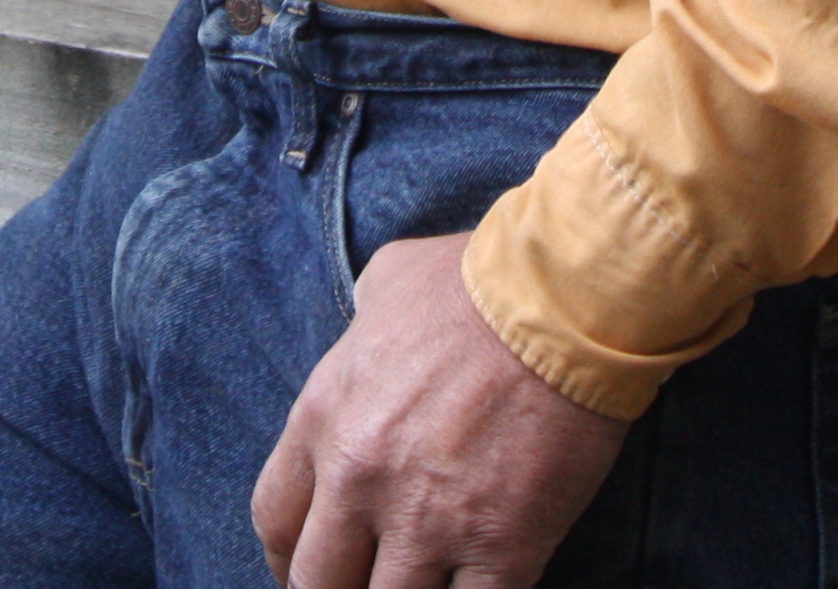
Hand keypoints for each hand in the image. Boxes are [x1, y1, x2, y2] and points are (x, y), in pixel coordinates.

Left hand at [253, 233, 627, 588]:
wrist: (562, 297)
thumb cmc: (477, 279)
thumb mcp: (387, 281)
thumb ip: (363, 317)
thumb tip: (368, 320)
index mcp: (324, 418)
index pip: (275, 518)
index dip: (288, 557)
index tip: (309, 566)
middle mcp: (359, 479)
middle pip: (316, 583)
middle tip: (363, 586)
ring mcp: (428, 521)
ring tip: (424, 586)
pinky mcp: (500, 547)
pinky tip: (477, 588)